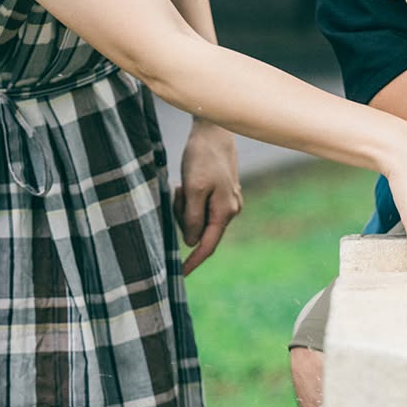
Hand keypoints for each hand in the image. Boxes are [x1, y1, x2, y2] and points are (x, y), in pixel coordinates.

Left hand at [173, 119, 243, 275]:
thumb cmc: (202, 157)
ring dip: (184, 208)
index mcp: (225, 211)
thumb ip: (192, 218)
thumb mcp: (193, 189)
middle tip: (176, 195)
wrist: (214, 130)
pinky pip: (201, 206)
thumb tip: (192, 242)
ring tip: (180, 186)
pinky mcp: (222, 191)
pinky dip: (189, 200)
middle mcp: (231, 209)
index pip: (207, 246)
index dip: (193, 262)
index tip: (179, 275)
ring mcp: (228, 200)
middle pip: (200, 231)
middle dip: (182, 220)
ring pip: (198, 218)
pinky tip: (185, 183)